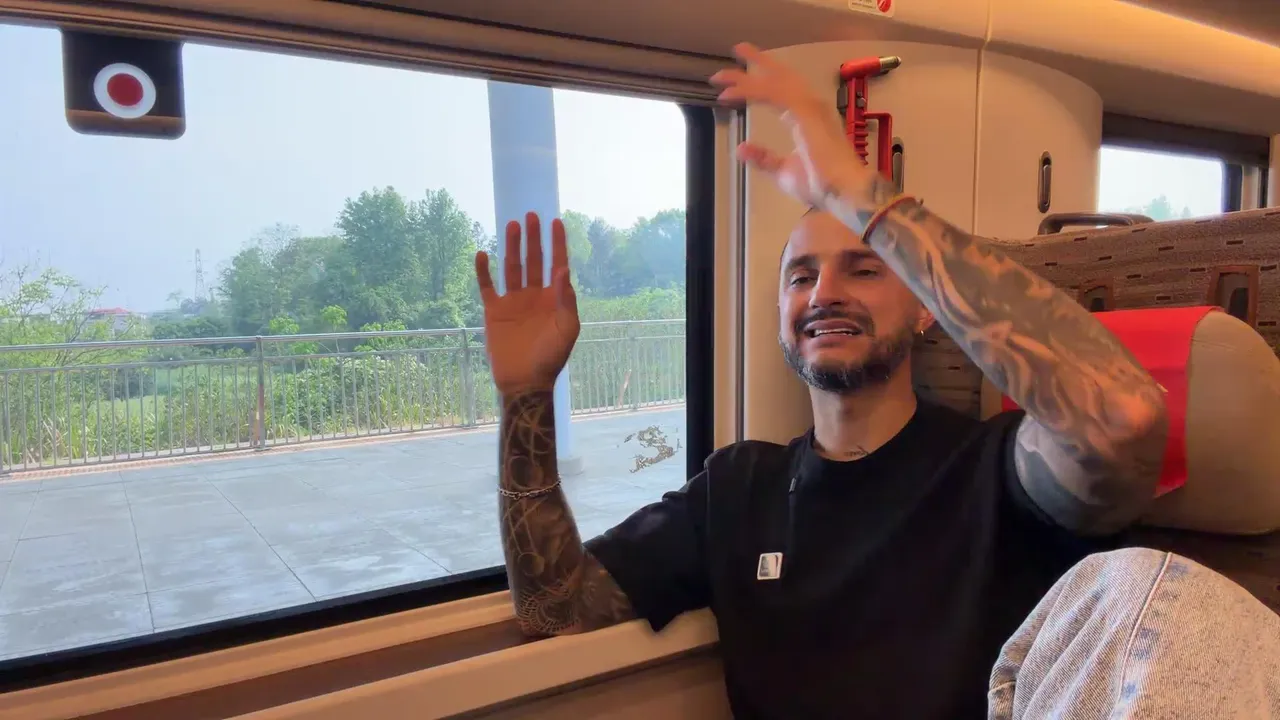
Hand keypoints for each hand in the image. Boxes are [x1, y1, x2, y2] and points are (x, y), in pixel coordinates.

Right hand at [475, 212, 579, 395]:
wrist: (524, 381)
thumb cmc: (551, 358)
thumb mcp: (566, 329)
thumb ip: (566, 300)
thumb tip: (564, 270)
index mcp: (554, 299)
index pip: (557, 264)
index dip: (557, 243)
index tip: (556, 222)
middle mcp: (534, 295)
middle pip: (534, 260)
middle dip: (534, 238)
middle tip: (531, 215)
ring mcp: (513, 302)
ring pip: (513, 267)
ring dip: (513, 246)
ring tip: (512, 224)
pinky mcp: (494, 311)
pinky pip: (487, 286)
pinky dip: (483, 271)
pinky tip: (483, 253)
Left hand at [710, 43, 885, 210]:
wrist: (842, 192)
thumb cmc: (820, 185)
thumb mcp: (783, 171)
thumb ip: (764, 158)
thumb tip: (741, 148)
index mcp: (807, 118)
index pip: (783, 90)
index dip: (762, 81)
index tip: (740, 79)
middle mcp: (810, 106)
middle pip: (781, 77)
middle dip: (757, 63)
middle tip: (736, 51)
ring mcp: (809, 107)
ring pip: (774, 82)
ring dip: (747, 77)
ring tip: (721, 75)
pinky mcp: (804, 112)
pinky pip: (774, 94)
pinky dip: (752, 90)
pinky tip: (732, 92)